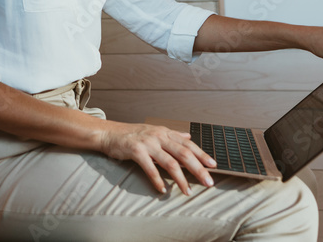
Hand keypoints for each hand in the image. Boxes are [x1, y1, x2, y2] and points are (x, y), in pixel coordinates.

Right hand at [98, 122, 215, 195]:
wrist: (109, 133)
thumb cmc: (132, 134)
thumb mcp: (154, 131)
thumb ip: (172, 135)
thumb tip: (189, 137)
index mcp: (165, 133)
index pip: (188, 144)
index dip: (202, 155)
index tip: (213, 165)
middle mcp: (159, 137)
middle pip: (184, 154)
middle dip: (198, 169)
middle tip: (208, 182)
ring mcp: (148, 143)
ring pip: (170, 163)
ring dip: (181, 179)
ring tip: (187, 191)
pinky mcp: (136, 151)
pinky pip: (150, 168)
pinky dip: (158, 181)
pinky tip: (163, 190)